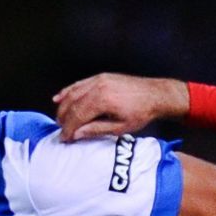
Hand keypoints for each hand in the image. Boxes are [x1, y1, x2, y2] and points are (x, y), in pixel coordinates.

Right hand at [54, 74, 189, 140]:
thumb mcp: (120, 128)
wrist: (155, 94)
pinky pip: (79, 84)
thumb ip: (96, 130)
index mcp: (102, 100)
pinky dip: (67, 91)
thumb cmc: (141, 113)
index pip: (77, 116)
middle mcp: (98, 86)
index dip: (68, 129)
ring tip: (60, 120)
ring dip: (63, 106)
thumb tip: (76, 134)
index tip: (64, 139)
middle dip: (64, 119)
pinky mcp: (100, 77)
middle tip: (61, 132)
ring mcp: (98, 79)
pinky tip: (59, 98)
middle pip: (72, 103)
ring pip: (72, 92)